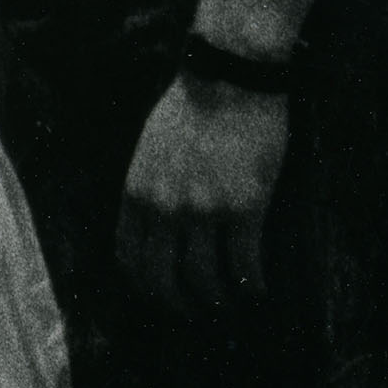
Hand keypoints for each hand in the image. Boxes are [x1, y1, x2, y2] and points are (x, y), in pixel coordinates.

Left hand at [115, 70, 292, 309]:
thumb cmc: (192, 105)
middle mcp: (164, 210)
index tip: (161, 294)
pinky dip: (251, 284)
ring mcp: (203, 212)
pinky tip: (259, 289)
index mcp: (136, 194)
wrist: (230, 76)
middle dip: (178, 304)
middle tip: (195, 311)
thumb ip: (147, 187)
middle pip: (162, 280)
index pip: (128, 258)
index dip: (144, 286)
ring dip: (217, 298)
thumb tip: (151, 221)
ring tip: (229, 300)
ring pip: (205, 280)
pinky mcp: (244, 209)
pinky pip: (244, 264)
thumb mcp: (150, 148)